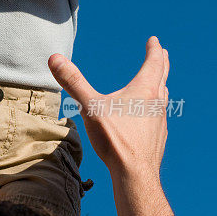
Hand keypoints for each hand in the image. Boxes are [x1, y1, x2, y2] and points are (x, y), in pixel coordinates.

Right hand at [49, 37, 169, 174]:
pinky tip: (148, 118)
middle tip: (162, 54)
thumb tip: (54, 58)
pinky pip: (158, 117)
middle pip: (162, 77)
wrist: (135, 175)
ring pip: (162, 98)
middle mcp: (157, 103)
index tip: (154, 40)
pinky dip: (155, 109)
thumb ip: (73, 82)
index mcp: (144, 90)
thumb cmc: (115, 139)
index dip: (154, 49)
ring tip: (158, 83)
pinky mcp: (157, 138)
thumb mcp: (90, 107)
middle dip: (160, 63)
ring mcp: (160, 121)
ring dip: (159, 86)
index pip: (154, 62)